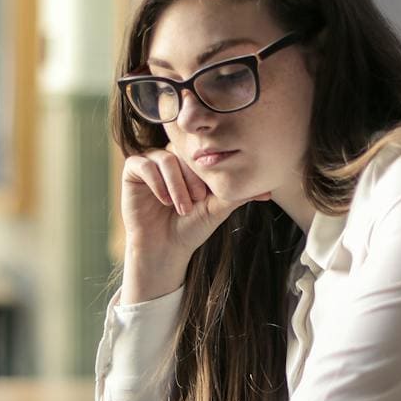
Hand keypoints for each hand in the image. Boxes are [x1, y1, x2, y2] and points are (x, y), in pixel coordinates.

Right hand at [119, 150, 264, 299]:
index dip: (208, 171)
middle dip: (193, 178)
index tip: (212, 196)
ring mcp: (151, 162)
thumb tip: (268, 189)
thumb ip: (238, 194)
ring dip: (177, 185)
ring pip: (166, 159)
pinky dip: (157, 182)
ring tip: (182, 207)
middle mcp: (171, 158)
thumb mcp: (218, 209)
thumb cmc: (191, 228)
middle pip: (184, 153)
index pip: (202, 152)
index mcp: (191, 163)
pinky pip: (144, 164)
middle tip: (198, 201)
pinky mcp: (133, 170)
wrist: (165, 248)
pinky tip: (164, 201)